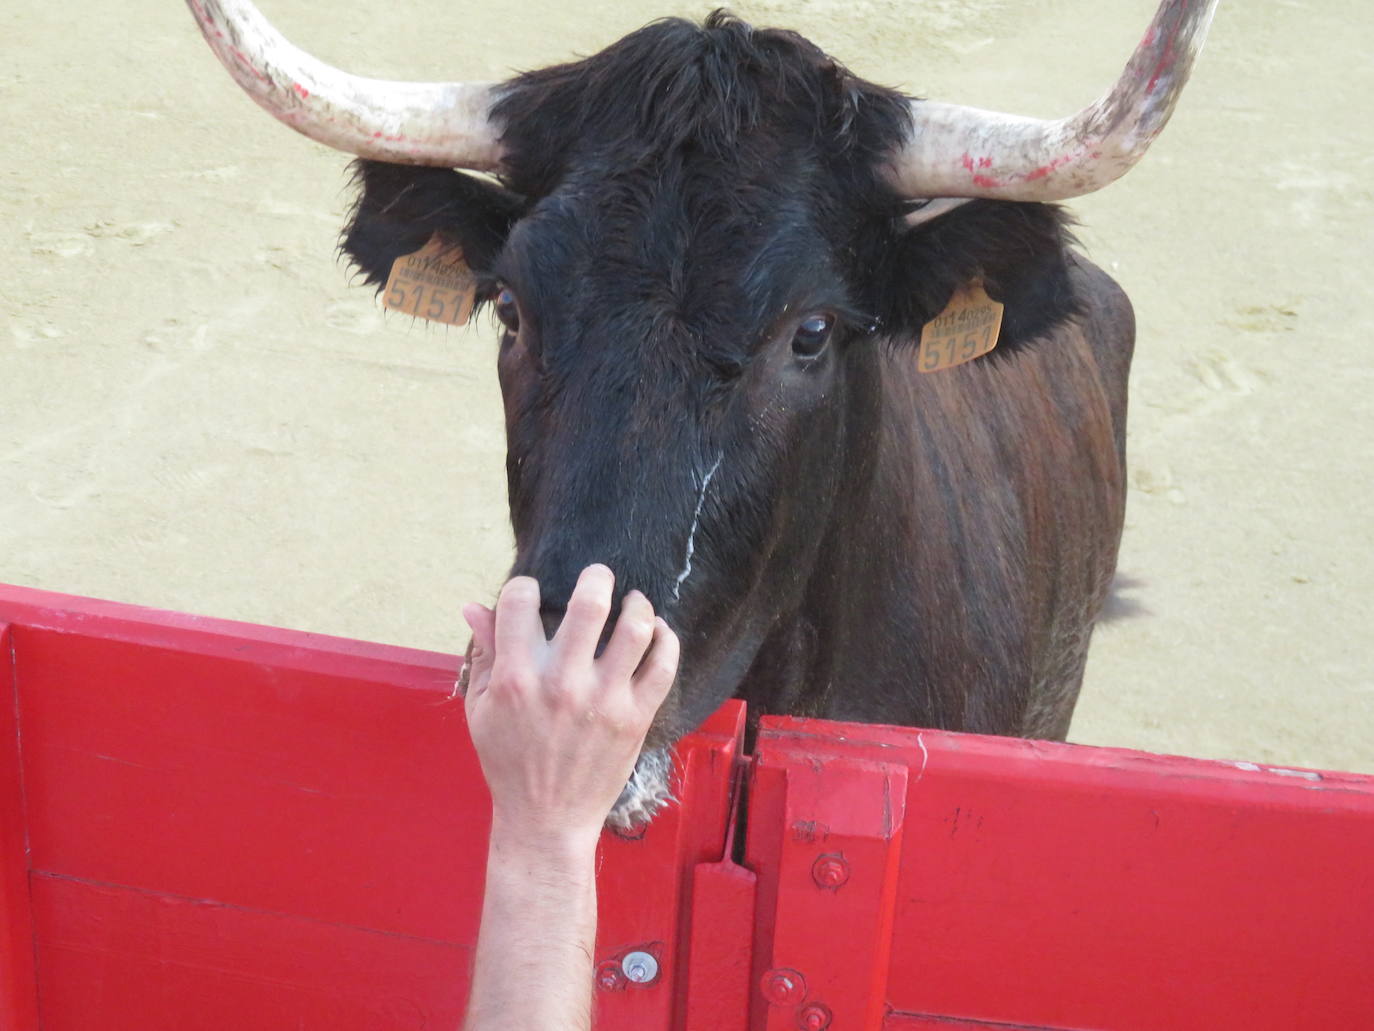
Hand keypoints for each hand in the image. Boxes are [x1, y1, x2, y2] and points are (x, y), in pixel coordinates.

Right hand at [462, 564, 679, 848]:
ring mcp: (603, 701)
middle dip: (596, 577)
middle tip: (598, 576)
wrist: (547, 820)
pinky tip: (657, 632)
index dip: (524, 586)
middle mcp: (561, 685)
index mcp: (516, 679)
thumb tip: (474, 607)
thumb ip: (484, 654)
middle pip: (589, 604)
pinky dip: (666, 639)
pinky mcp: (635, 719)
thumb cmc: (509, 763)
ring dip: (637, 604)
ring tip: (633, 602)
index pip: (519, 602)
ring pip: (635, 629)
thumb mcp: (481, 710)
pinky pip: (663, 666)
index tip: (533, 594)